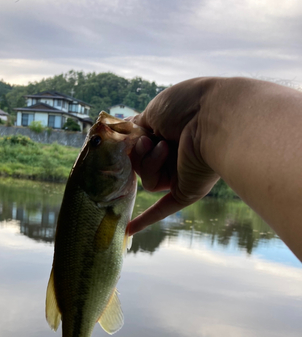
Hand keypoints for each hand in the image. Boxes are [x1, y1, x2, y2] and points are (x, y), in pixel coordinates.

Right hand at [128, 78, 219, 235]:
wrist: (215, 119)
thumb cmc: (187, 107)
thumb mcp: (155, 110)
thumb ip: (137, 125)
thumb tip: (126, 132)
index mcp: (169, 133)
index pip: (139, 143)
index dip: (130, 141)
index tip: (122, 136)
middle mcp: (174, 155)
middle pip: (139, 164)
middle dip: (139, 151)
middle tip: (148, 140)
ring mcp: (180, 174)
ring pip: (148, 180)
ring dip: (149, 163)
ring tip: (163, 148)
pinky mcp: (185, 192)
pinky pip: (163, 208)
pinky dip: (146, 220)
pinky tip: (129, 229)